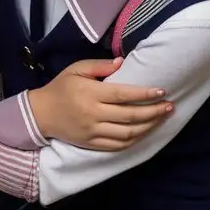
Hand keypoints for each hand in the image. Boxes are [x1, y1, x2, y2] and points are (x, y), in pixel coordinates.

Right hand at [28, 59, 173, 149]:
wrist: (40, 114)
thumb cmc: (60, 87)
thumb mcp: (76, 69)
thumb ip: (100, 66)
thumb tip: (122, 63)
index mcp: (91, 93)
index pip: (124, 95)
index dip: (145, 94)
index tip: (162, 91)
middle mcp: (94, 114)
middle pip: (131, 116)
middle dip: (154, 112)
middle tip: (169, 106)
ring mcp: (93, 131)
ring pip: (128, 134)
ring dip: (148, 127)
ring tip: (161, 119)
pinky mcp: (91, 144)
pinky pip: (118, 146)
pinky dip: (134, 140)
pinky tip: (145, 132)